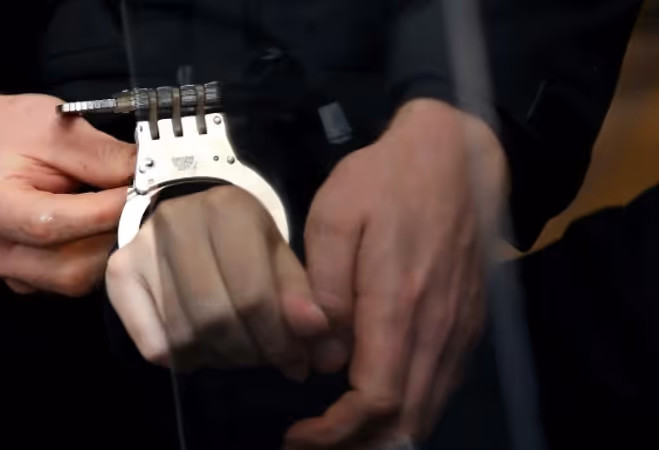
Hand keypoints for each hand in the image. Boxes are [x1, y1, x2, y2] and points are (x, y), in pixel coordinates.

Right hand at [0, 92, 135, 295]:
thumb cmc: (8, 134)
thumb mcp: (54, 127)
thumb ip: (103, 154)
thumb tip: (151, 175)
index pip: (56, 224)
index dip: (107, 212)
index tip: (144, 192)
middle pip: (73, 267)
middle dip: (117, 236)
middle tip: (148, 204)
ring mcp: (15, 273)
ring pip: (81, 280)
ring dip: (114, 250)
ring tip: (130, 213)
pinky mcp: (32, 281)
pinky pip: (78, 282)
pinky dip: (102, 258)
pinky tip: (110, 228)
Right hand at [106, 186, 330, 378]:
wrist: (187, 214)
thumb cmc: (241, 239)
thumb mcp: (278, 254)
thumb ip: (301, 294)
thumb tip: (316, 332)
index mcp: (227, 210)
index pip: (253, 296)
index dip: (279, 340)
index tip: (298, 360)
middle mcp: (177, 223)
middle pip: (216, 319)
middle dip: (250, 353)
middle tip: (268, 359)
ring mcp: (140, 248)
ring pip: (185, 336)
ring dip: (221, 359)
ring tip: (239, 353)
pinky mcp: (117, 274)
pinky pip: (153, 345)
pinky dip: (185, 360)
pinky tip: (203, 348)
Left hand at [286, 99, 508, 447]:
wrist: (454, 153)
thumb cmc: (385, 181)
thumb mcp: (336, 218)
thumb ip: (325, 290)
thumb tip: (323, 356)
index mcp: (399, 304)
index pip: (376, 399)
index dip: (337, 431)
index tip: (300, 435)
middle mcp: (438, 328)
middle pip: (407, 419)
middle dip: (358, 443)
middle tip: (313, 440)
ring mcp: (461, 328)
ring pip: (429, 408)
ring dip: (385, 432)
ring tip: (339, 429)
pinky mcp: (470, 322)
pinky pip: (443, 384)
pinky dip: (412, 407)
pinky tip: (379, 401)